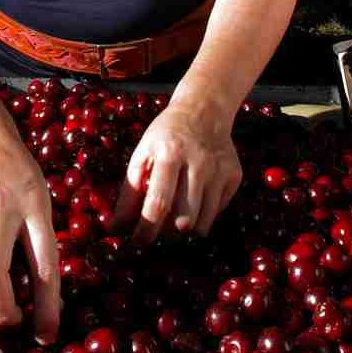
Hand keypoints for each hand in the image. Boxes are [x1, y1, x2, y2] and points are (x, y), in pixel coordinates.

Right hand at [0, 117, 61, 342]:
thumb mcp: (41, 202)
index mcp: (36, 206)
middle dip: (1, 310)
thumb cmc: (20, 180)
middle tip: (8, 322)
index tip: (46, 335)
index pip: (44, 267)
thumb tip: (38, 303)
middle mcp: (1, 205)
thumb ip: (38, 244)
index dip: (46, 307)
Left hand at [112, 104, 242, 243]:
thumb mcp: (143, 153)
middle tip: (155, 234)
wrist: (204, 110)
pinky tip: (193, 202)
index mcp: (170, 153)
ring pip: (203, 222)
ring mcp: (220, 170)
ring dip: (184, 231)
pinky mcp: (234, 176)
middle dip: (165, 235)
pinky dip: (203, 215)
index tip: (137, 242)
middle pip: (183, 219)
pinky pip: (217, 211)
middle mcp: (199, 163)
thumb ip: (130, 190)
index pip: (158, 202)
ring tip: (172, 222)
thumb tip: (117, 226)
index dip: (146, 229)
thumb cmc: (166, 134)